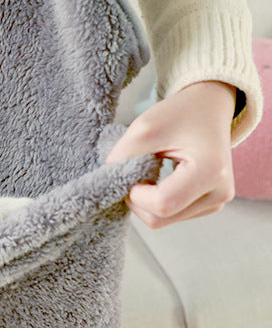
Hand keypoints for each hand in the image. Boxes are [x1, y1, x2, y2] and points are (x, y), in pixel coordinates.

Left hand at [106, 81, 236, 228]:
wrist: (209, 108)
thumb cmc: (180, 113)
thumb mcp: (145, 127)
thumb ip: (123, 157)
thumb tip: (108, 182)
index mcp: (210, 172)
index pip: (161, 204)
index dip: (134, 194)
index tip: (127, 170)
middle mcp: (219, 193)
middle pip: (160, 219)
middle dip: (136, 200)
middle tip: (131, 171)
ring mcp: (216, 202)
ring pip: (163, 220)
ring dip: (144, 201)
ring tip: (146, 171)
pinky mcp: (209, 205)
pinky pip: (171, 215)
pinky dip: (155, 201)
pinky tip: (156, 179)